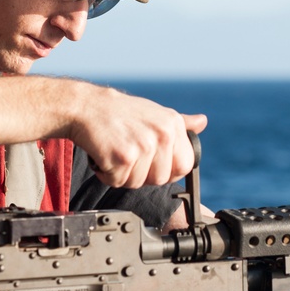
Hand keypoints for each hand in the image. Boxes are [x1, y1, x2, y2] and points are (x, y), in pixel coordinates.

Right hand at [68, 85, 206, 188]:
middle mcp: (162, 134)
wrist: (87, 106)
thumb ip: (180, 123)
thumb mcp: (155, 112)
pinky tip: (103, 155)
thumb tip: (202, 122)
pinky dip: (106, 174)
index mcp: (173, 125)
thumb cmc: (119, 112)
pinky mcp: (123, 157)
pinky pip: (118, 182)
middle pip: (161, 179)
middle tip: (129, 157)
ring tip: (115, 153)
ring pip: (138, 183)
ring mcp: (144, 146)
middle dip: (143, 175)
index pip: (185, 165)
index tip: (154, 166)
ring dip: (122, 175)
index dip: (169, 171)